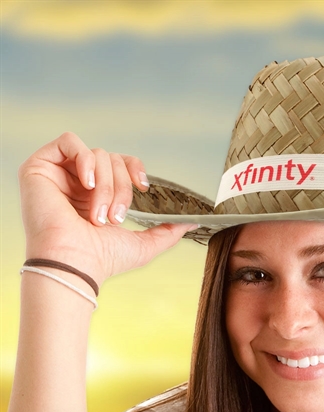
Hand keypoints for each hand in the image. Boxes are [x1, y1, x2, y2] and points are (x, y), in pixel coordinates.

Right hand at [18, 132, 194, 287]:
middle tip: (116, 217)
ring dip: (107, 186)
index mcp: (97, 197)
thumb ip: (168, 231)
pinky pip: (69, 142)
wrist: (75, 264)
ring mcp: (58, 175)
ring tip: (99, 214)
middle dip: (122, 187)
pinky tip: (88, 185)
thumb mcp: (144, 245)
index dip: (135, 169)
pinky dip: (85, 160)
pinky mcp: (40, 168)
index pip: (120, 164)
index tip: (145, 187)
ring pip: (97, 154)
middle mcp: (77, 184)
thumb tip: (191, 223)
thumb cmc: (102, 260)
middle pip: (113, 160)